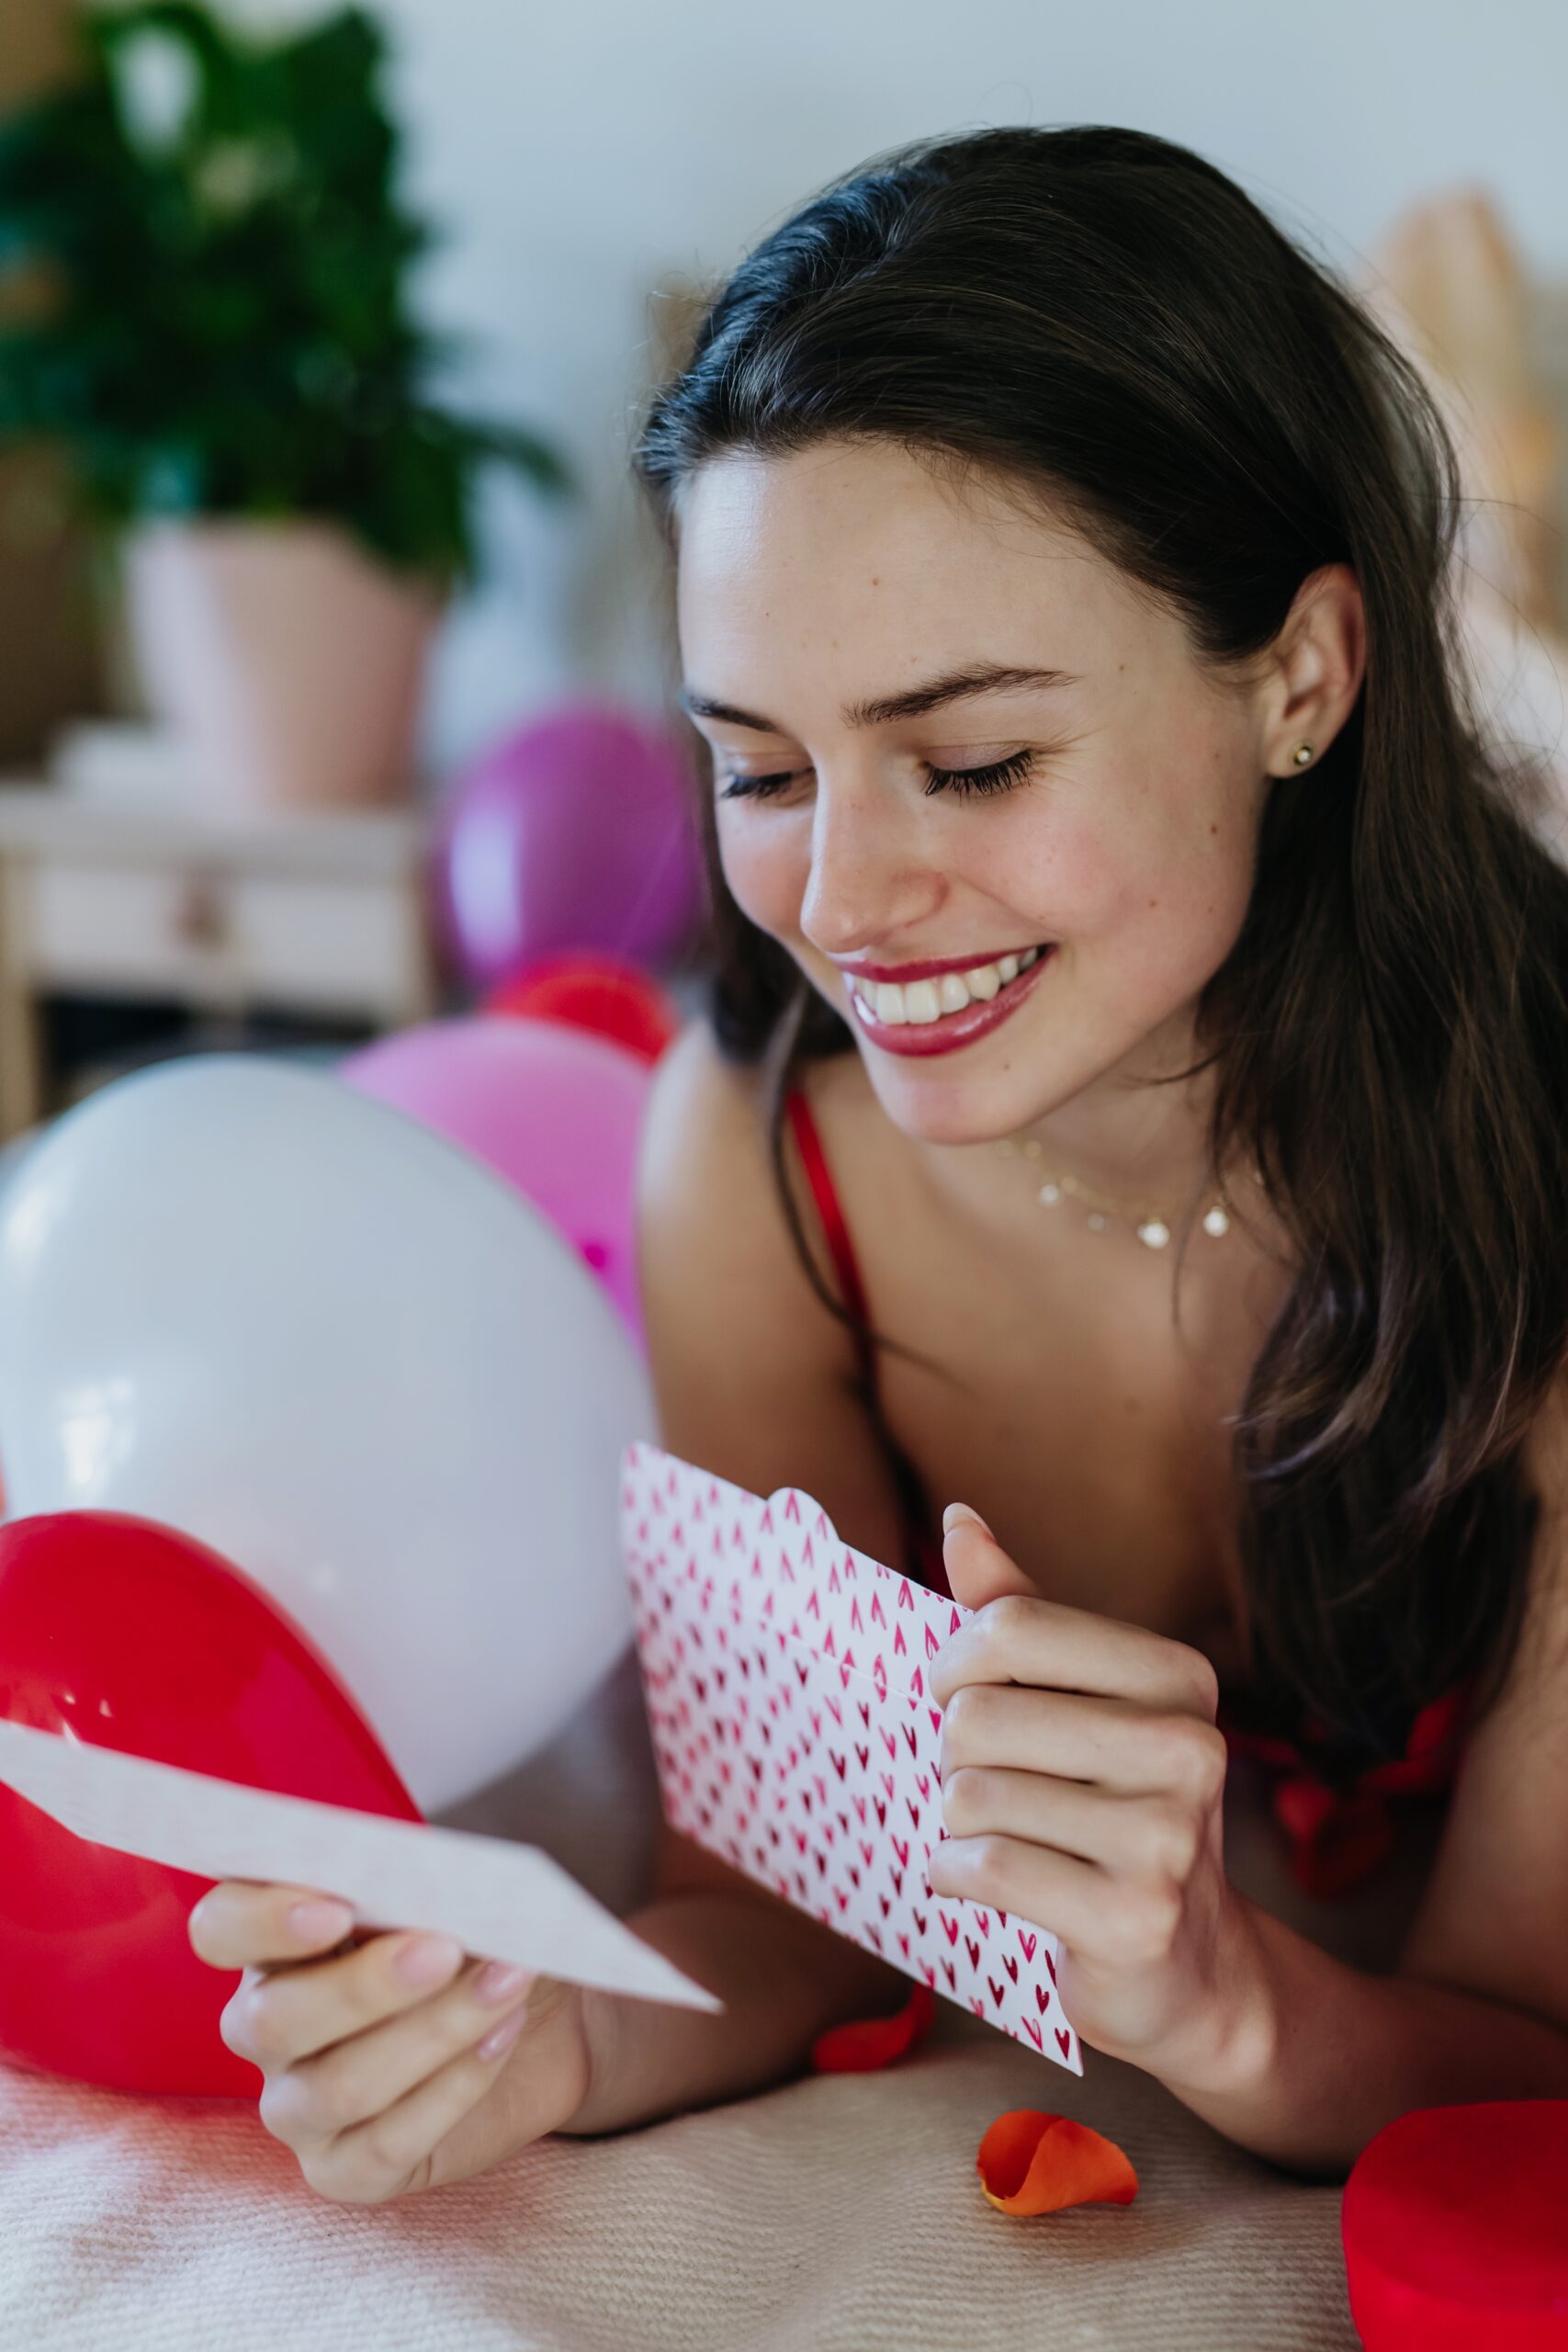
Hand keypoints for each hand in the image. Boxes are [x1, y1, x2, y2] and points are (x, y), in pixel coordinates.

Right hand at [188, 1883, 596, 2202]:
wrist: (542, 2021)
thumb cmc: (476, 1940)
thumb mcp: (443, 1901)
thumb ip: (413, 1890)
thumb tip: (423, 1884)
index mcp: (273, 1944)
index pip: (221, 1928)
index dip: (264, 1920)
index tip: (338, 1909)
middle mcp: (266, 2029)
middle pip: (272, 2021)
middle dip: (364, 1986)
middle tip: (447, 1948)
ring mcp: (298, 2108)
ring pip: (337, 2087)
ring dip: (434, 2030)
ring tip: (507, 1980)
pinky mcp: (346, 2170)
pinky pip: (385, 2144)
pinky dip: (455, 2085)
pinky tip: (502, 2034)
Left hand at [927, 1505, 1269, 2089]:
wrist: (1188, 1971)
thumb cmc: (1109, 1813)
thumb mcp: (1077, 1703)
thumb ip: (1019, 1611)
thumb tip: (959, 1519)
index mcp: (1178, 1676)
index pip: (1011, 1625)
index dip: (955, 1664)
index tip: (958, 1698)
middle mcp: (1188, 1747)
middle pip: (978, 1715)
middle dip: (954, 1757)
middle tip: (992, 1788)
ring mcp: (1167, 1838)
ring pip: (972, 1795)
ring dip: (956, 1824)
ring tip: (1002, 1839)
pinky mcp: (1133, 1917)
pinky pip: (985, 1867)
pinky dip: (954, 1876)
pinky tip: (982, 1884)